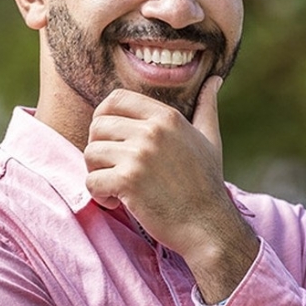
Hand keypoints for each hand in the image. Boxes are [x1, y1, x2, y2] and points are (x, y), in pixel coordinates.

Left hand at [84, 77, 258, 301]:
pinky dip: (98, 194)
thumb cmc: (207, 183)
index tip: (110, 138)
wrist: (208, 224)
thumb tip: (214, 80)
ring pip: (90, 153)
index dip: (104, 116)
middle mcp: (152, 131)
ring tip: (115, 186)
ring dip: (97, 172)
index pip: (116, 99)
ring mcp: (139, 155)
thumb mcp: (210, 138)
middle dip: (98, 147)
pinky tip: (116, 201)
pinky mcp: (128, 181)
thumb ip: (207, 107)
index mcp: (167, 117)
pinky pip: (91, 180)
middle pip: (97, 125)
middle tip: (112, 167)